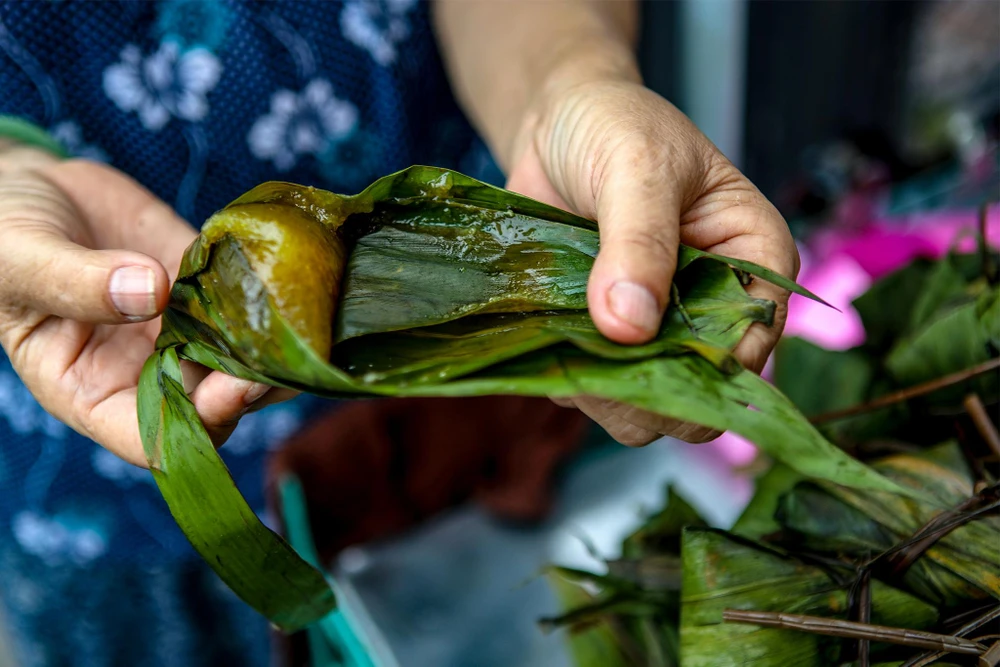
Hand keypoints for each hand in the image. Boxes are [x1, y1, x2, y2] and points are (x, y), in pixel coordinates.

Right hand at [0, 154, 284, 465]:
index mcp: (90, 390)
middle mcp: (144, 370)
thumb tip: (151, 293)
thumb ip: (75, 282)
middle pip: (214, 403)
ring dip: (274, 344)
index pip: (154, 438)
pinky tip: (292, 277)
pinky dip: (270, 294)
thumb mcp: (20, 259)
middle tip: (288, 351)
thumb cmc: (2, 237)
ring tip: (306, 318)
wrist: (25, 189)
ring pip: (240, 356)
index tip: (234, 387)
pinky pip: (243, 300)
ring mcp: (180, 330)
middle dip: (255, 386)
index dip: (200, 425)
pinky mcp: (202, 287)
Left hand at [506, 80, 799, 445]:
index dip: (698, 369)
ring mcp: (656, 327)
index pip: (749, 345)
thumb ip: (638, 243)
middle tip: (586, 352)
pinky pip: (591, 381)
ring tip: (561, 329)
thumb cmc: (616, 125)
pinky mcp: (606, 334)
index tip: (633, 355)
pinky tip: (544, 326)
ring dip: (594, 382)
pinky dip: (564, 370)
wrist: (558, 120)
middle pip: (694, 392)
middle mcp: (713, 306)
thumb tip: (629, 326)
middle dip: (639, 389)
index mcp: (754, 262)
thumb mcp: (637, 168)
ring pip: (638, 400)